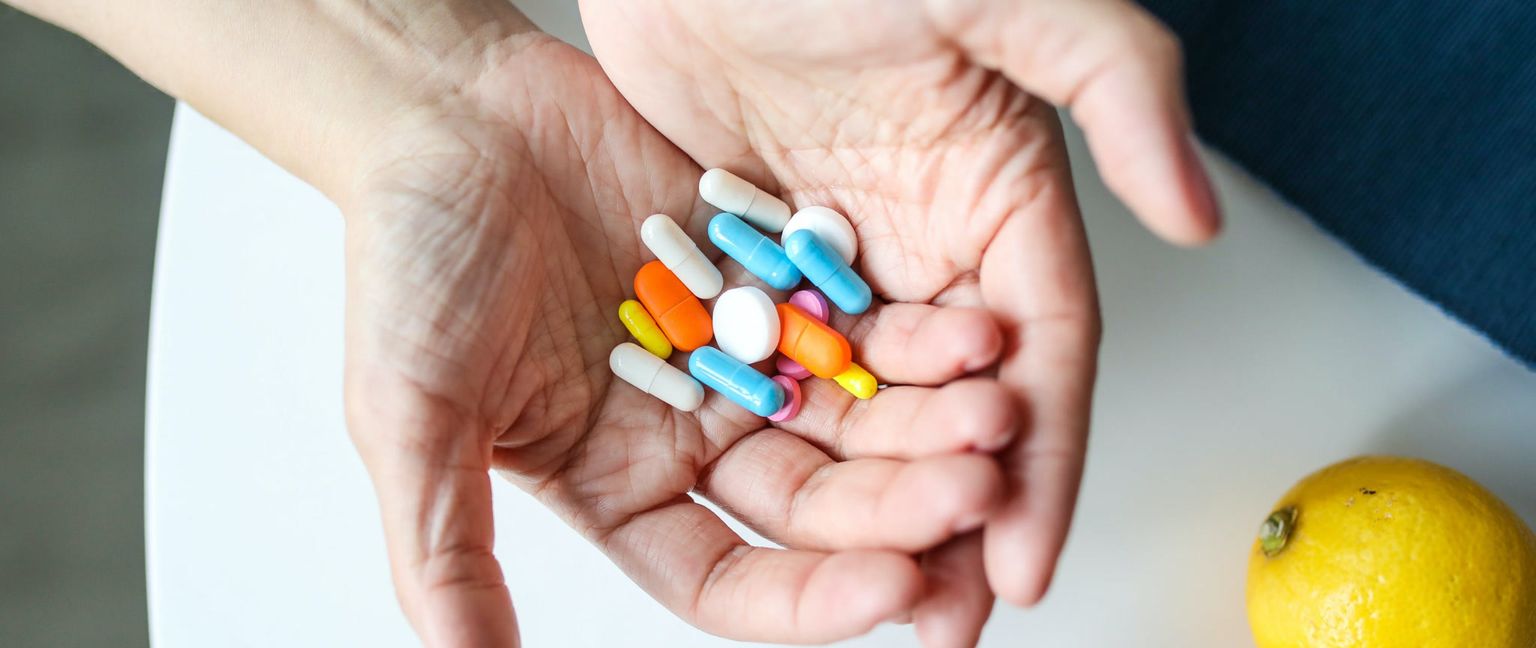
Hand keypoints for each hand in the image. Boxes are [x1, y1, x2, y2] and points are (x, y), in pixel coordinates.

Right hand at [342, 20, 1022, 645]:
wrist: (449, 112)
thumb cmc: (408, 262)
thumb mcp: (411, 415)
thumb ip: (446, 550)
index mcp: (621, 492)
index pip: (732, 580)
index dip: (811, 598)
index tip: (891, 589)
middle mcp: (693, 436)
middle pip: (818, 504)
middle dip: (900, 507)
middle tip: (974, 488)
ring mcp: (741, 355)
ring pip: (855, 413)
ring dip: (928, 424)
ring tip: (995, 412)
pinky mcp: (774, 275)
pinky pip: (857, 315)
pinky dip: (914, 332)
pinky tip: (970, 334)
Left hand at [582, 1, 1220, 644]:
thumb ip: (1117, 83)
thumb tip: (1202, 219)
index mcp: (1001, 200)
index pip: (1042, 356)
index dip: (1044, 463)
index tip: (1025, 565)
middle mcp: (927, 247)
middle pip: (957, 408)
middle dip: (961, 516)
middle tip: (947, 617)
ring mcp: (837, 262)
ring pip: (868, 409)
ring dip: (875, 506)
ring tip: (869, 601)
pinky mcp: (755, 264)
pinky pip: (775, 373)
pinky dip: (786, 447)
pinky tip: (776, 519)